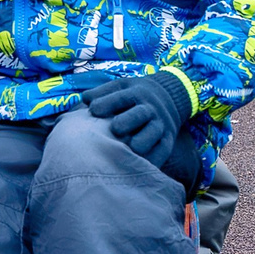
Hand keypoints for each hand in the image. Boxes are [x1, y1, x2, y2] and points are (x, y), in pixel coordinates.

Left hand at [81, 71, 202, 192]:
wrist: (168, 97)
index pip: (122, 97)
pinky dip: (153, 158)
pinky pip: (163, 150)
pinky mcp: (168, 140)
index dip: (108, 102)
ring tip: (131, 148)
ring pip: (154, 132)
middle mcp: (149, 108)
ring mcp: (160, 124)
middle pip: (140, 113)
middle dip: (128, 120)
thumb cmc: (132, 97)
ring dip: (143, 140)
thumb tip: (85, 100)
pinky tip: (140, 165)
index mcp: (135, 93)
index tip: (93, 110)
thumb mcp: (121, 88)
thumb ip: (101, 93)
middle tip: (115, 128)